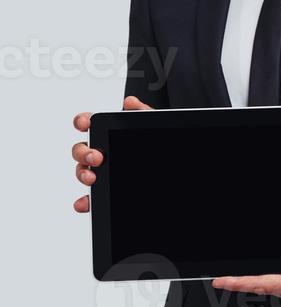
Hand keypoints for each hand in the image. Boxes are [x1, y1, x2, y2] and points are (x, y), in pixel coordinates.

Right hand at [71, 95, 152, 212]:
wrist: (173, 165)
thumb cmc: (156, 144)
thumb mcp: (152, 127)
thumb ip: (143, 113)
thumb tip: (130, 102)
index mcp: (109, 132)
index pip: (87, 124)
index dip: (82, 121)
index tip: (85, 124)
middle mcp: (101, 152)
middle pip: (80, 150)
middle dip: (83, 152)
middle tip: (97, 157)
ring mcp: (102, 172)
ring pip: (83, 172)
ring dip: (82, 174)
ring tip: (92, 178)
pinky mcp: (106, 191)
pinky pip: (91, 198)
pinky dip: (85, 201)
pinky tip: (84, 203)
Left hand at [211, 189, 280, 306]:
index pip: (263, 283)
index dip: (240, 282)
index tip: (222, 281)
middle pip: (263, 285)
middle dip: (243, 279)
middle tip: (222, 275)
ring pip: (272, 287)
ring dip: (257, 280)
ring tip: (237, 276)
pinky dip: (271, 281)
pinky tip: (268, 273)